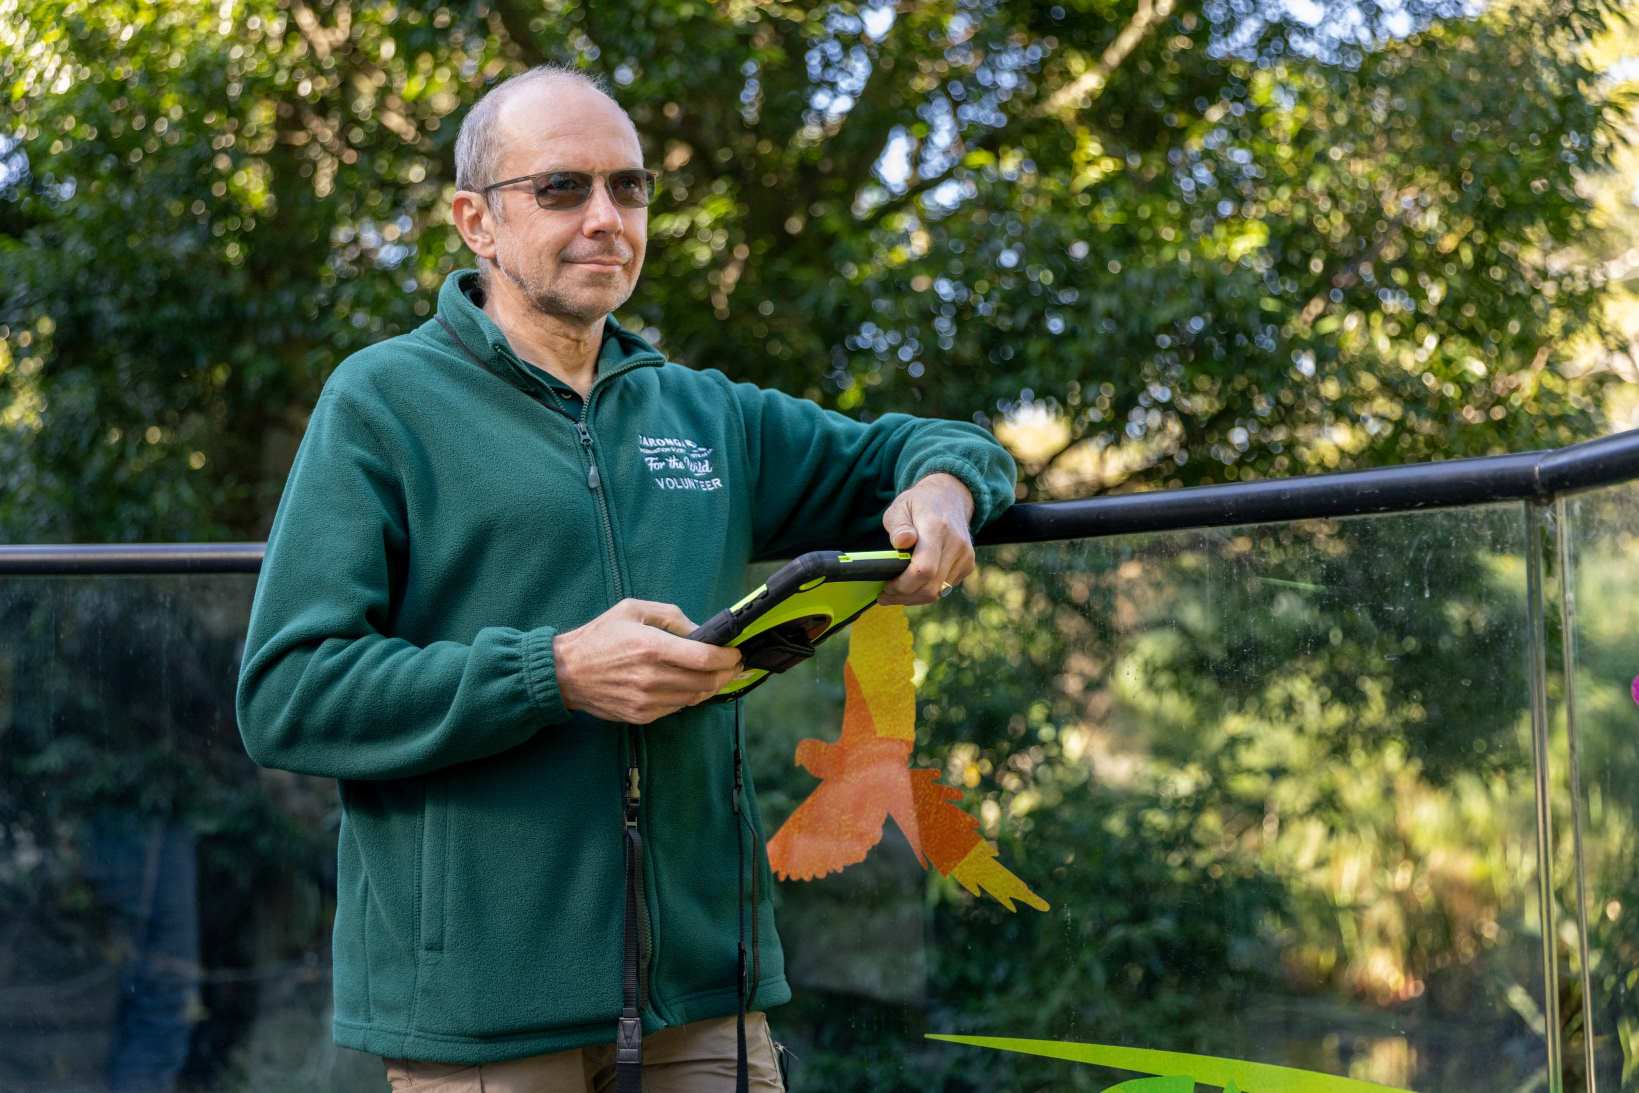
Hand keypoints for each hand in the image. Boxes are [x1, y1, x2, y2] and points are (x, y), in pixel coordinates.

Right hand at [552, 599, 744, 723]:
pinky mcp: (641, 715)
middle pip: (706, 682)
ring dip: (709, 686)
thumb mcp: (633, 610)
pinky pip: (677, 708)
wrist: (565, 672)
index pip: (705, 658)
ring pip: (694, 698)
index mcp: (652, 647)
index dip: (728, 658)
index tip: (736, 654)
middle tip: (733, 665)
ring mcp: (647, 700)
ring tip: (713, 674)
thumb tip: (701, 632)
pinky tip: (687, 685)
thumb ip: (672, 617)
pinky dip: (688, 697)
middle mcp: (652, 677)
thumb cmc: (599, 636)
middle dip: (726, 674)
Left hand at [877, 472, 976, 605]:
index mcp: (937, 528)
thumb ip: (899, 526)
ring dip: (914, 597)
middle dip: (905, 596)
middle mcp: (956, 544)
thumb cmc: (919, 503)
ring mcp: (965, 556)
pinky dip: (927, 591)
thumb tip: (901, 542)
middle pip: (931, 587)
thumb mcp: (900, 507)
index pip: (924, 569)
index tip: (886, 586)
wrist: (950, 497)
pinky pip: (945, 588)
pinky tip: (913, 584)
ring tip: (896, 592)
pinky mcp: (968, 565)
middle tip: (885, 595)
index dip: (903, 585)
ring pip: (938, 592)